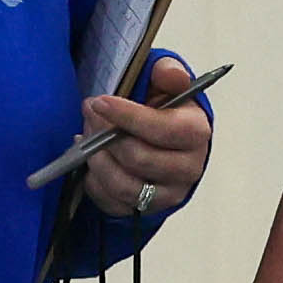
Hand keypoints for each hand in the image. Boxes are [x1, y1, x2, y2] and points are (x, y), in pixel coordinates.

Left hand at [75, 50, 216, 223]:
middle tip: (89, 114)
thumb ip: (168, 73)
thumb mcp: (165, 82)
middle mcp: (188, 169)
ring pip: (122, 185)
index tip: (100, 102)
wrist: (162, 138)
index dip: (128, 117)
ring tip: (86, 137)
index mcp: (196, 134)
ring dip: (97, 159)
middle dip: (105, 136)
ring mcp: (168, 194)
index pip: (163, 130)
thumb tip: (172, 75)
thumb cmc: (163, 107)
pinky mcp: (146, 210)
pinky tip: (90, 159)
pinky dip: (94, 180)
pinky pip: (111, 201)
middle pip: (139, 159)